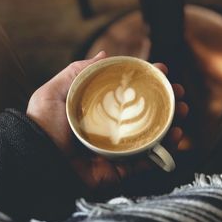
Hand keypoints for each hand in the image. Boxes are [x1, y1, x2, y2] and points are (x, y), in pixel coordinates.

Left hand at [26, 51, 187, 189]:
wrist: (39, 160)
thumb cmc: (44, 125)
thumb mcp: (56, 91)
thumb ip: (78, 71)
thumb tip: (104, 53)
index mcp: (102, 109)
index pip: (131, 92)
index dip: (149, 80)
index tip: (162, 69)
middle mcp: (115, 127)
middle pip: (147, 112)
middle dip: (167, 101)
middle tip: (179, 92)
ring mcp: (121, 148)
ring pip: (153, 135)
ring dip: (173, 122)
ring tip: (182, 112)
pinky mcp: (124, 167)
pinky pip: (150, 159)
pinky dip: (165, 149)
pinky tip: (176, 136)